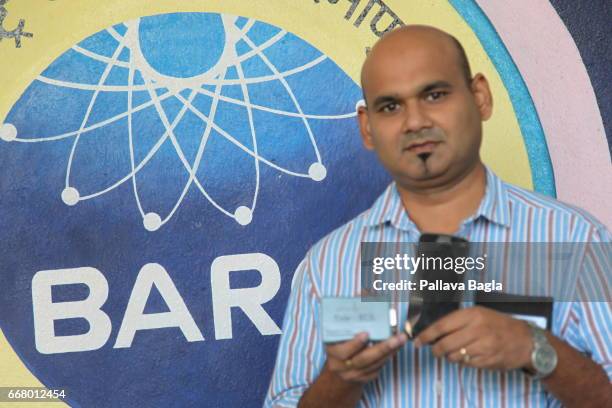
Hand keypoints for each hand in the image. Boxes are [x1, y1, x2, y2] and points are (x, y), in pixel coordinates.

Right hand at [324, 332, 407, 383]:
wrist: (338, 370)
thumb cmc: (338, 346)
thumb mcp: (335, 338)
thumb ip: (345, 327)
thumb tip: (362, 304)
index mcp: (333, 353)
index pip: (343, 351)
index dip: (355, 344)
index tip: (366, 334)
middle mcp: (342, 366)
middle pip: (364, 359)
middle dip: (382, 348)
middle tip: (397, 338)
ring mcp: (354, 374)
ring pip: (375, 364)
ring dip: (390, 351)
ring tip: (401, 339)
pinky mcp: (365, 378)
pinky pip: (378, 367)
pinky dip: (388, 356)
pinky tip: (397, 347)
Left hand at [414, 306, 532, 370]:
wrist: (526, 340)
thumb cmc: (498, 325)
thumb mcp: (479, 314)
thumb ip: (458, 321)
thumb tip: (434, 332)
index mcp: (472, 314)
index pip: (441, 326)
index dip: (427, 335)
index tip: (417, 341)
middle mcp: (477, 329)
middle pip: (445, 344)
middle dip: (436, 350)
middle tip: (434, 351)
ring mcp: (483, 346)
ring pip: (455, 356)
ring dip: (450, 356)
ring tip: (454, 352)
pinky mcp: (488, 360)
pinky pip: (467, 364)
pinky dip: (464, 361)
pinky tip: (469, 356)